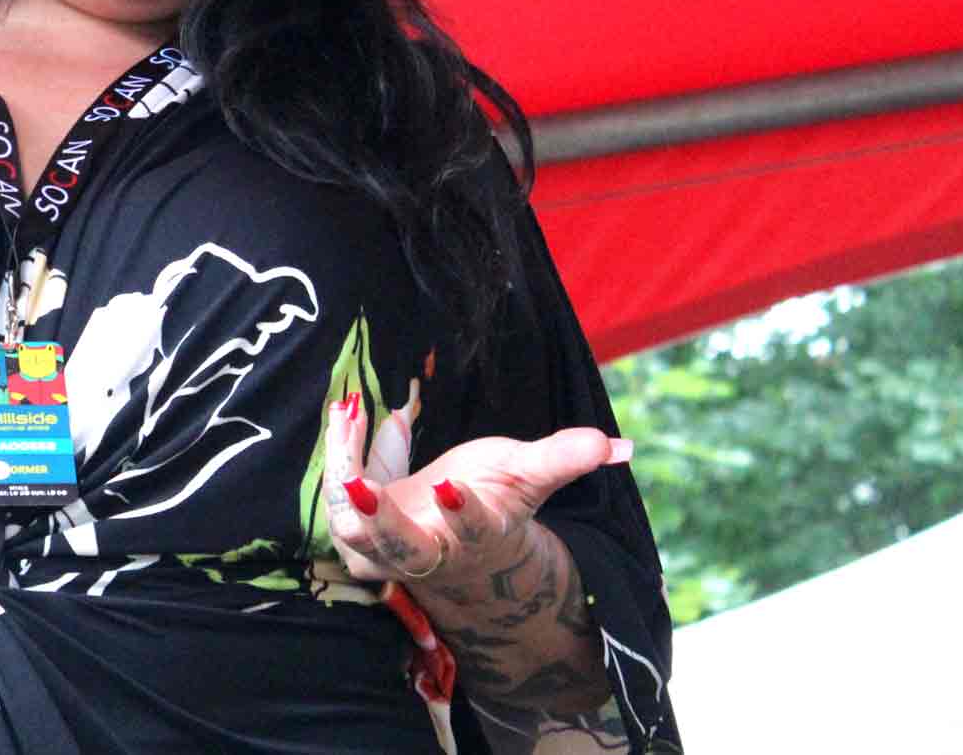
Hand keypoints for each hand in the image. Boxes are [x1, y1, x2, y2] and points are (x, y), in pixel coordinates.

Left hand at [322, 394, 632, 588]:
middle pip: (397, 550)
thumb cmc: (496, 504)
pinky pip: (337, 490)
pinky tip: (349, 408)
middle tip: (358, 487)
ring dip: (344, 469)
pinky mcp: (354, 529)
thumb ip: (565, 459)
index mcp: (475, 542)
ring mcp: (383, 550)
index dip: (462, 514)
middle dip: (379, 522)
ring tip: (350, 413)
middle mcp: (426, 555)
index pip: (471, 533)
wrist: (456, 550)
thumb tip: (624, 447)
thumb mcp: (528, 479)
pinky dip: (341, 450)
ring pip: (352, 525)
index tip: (451, 485)